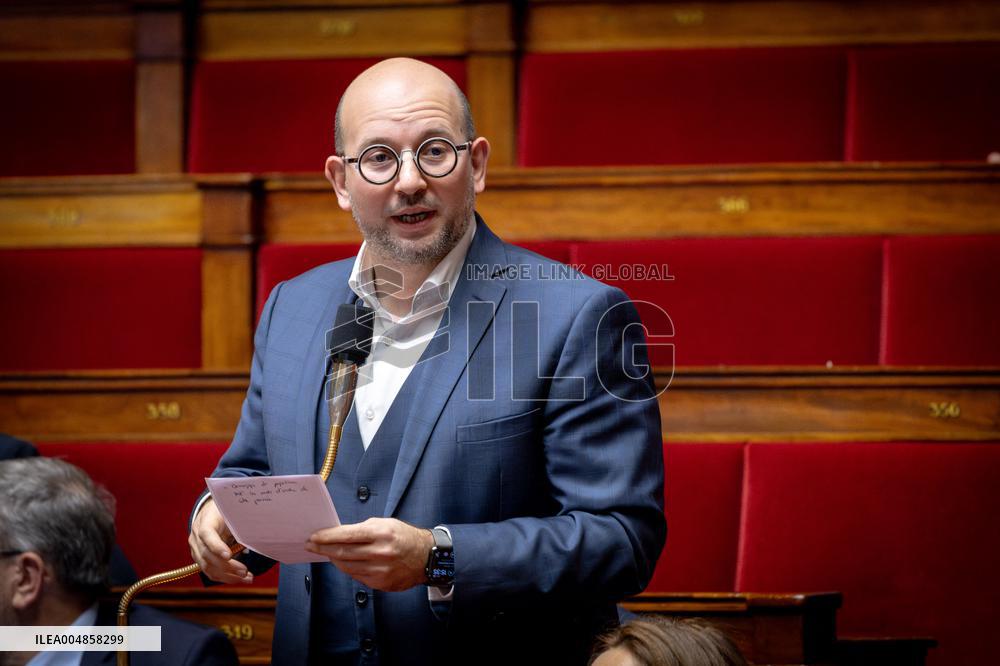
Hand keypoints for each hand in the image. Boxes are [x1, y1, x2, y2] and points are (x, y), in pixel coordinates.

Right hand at [188, 498, 252, 583]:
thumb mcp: (233, 511)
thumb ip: (242, 521)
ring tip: (247, 578)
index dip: (216, 546)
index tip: (229, 556)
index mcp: (205, 521)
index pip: (206, 534)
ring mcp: (196, 549)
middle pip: (208, 555)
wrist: (211, 513)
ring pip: (208, 567)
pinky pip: (210, 571)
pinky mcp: (200, 559)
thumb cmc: (226, 511)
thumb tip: (260, 532)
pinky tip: (240, 579)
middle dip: (227, 566)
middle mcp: (196, 537)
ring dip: (228, 576)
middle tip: (245, 571)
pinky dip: (225, 578)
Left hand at [306, 517, 432, 591]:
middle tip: (311, 545)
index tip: (314, 536)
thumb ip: (363, 529)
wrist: (425, 557)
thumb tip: (338, 535)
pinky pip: (356, 576)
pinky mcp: (380, 583)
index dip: (327, 536)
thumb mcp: (385, 524)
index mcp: (381, 533)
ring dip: (333, 559)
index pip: (346, 535)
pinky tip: (342, 562)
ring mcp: (380, 570)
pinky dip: (347, 568)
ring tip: (325, 553)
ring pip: (346, 566)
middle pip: (343, 552)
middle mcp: (380, 552)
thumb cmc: (403, 537)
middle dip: (323, 548)